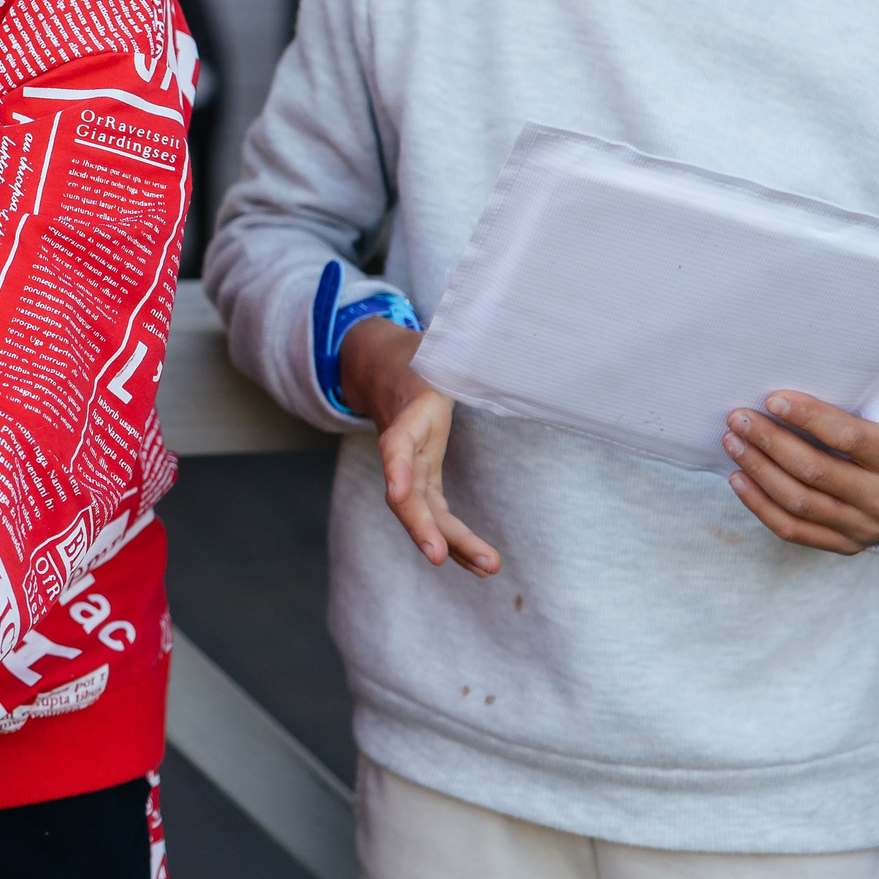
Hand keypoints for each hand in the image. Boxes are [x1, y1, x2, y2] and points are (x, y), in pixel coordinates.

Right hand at [339, 317, 499, 576]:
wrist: (380, 363)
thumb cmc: (420, 348)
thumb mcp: (443, 334)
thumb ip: (466, 330)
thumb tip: (498, 311)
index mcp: (411, 405)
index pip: (397, 442)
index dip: (397, 465)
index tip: (398, 491)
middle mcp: (404, 440)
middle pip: (405, 490)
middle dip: (420, 524)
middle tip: (439, 556)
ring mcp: (410, 462)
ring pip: (422, 510)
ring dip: (450, 541)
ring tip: (489, 567)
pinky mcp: (422, 476)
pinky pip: (435, 513)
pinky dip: (456, 539)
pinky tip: (483, 564)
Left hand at [725, 396, 878, 553]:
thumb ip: (844, 408)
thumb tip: (779, 397)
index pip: (848, 437)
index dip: (807, 417)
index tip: (771, 399)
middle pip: (814, 471)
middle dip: (769, 442)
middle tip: (738, 419)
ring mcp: (865, 527)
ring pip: (798, 502)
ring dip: (757, 470)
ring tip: (733, 443)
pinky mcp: (845, 545)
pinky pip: (792, 530)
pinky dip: (758, 504)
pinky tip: (739, 479)